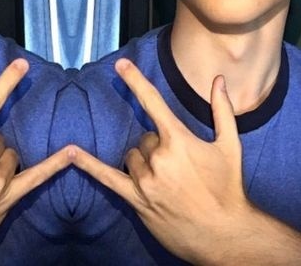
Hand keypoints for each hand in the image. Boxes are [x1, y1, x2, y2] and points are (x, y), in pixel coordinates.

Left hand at [71, 58, 248, 263]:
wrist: (225, 236)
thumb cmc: (228, 188)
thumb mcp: (230, 147)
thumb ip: (222, 110)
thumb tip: (218, 80)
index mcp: (179, 141)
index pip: (153, 103)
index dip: (135, 81)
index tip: (120, 64)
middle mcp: (158, 159)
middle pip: (144, 137)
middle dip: (158, 145)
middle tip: (179, 165)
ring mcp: (145, 181)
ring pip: (132, 155)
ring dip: (144, 161)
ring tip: (168, 178)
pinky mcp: (136, 200)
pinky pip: (107, 179)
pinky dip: (88, 165)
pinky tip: (69, 153)